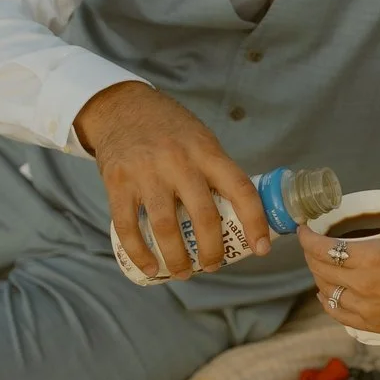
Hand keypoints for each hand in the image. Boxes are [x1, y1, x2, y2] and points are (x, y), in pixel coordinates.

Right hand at [76, 82, 266, 276]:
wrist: (121, 107)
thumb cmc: (169, 129)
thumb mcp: (200, 139)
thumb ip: (216, 171)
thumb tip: (241, 214)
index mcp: (207, 152)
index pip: (240, 189)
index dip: (255, 222)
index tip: (261, 248)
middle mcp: (179, 161)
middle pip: (203, 216)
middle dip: (212, 250)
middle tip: (213, 266)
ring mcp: (147, 173)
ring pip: (165, 227)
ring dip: (177, 258)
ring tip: (183, 272)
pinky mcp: (118, 183)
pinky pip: (128, 227)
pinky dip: (140, 253)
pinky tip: (150, 267)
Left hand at [298, 208, 379, 343]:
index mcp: (373, 257)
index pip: (323, 248)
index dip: (307, 237)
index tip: (304, 228)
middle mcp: (362, 283)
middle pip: (319, 268)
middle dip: (310, 253)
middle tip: (313, 242)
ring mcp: (364, 306)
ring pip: (325, 290)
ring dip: (317, 275)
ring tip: (320, 264)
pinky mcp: (369, 323)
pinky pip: (336, 312)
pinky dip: (326, 300)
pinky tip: (325, 292)